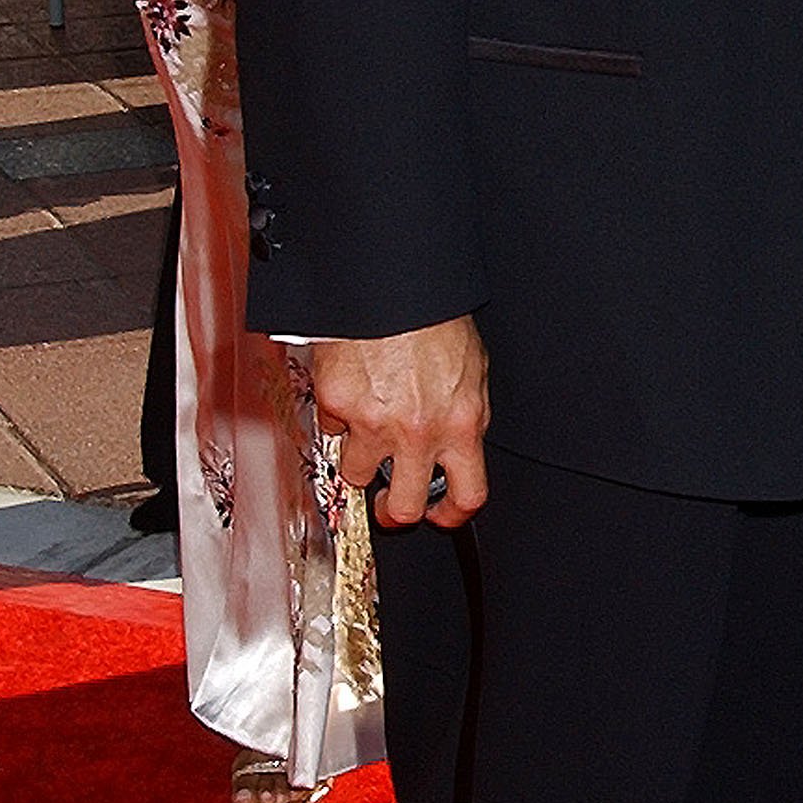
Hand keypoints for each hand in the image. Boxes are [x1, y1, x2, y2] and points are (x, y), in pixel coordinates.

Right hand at [312, 315, 488, 526]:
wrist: (394, 287)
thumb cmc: (435, 320)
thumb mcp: (471, 372)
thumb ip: (462, 417)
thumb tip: (454, 445)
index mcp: (461, 424)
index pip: (467, 494)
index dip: (451, 515)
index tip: (439, 515)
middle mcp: (419, 432)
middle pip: (404, 507)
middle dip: (394, 511)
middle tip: (388, 502)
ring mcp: (374, 422)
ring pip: (357, 473)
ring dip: (359, 458)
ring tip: (365, 427)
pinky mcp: (337, 404)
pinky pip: (331, 426)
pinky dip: (337, 414)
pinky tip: (350, 387)